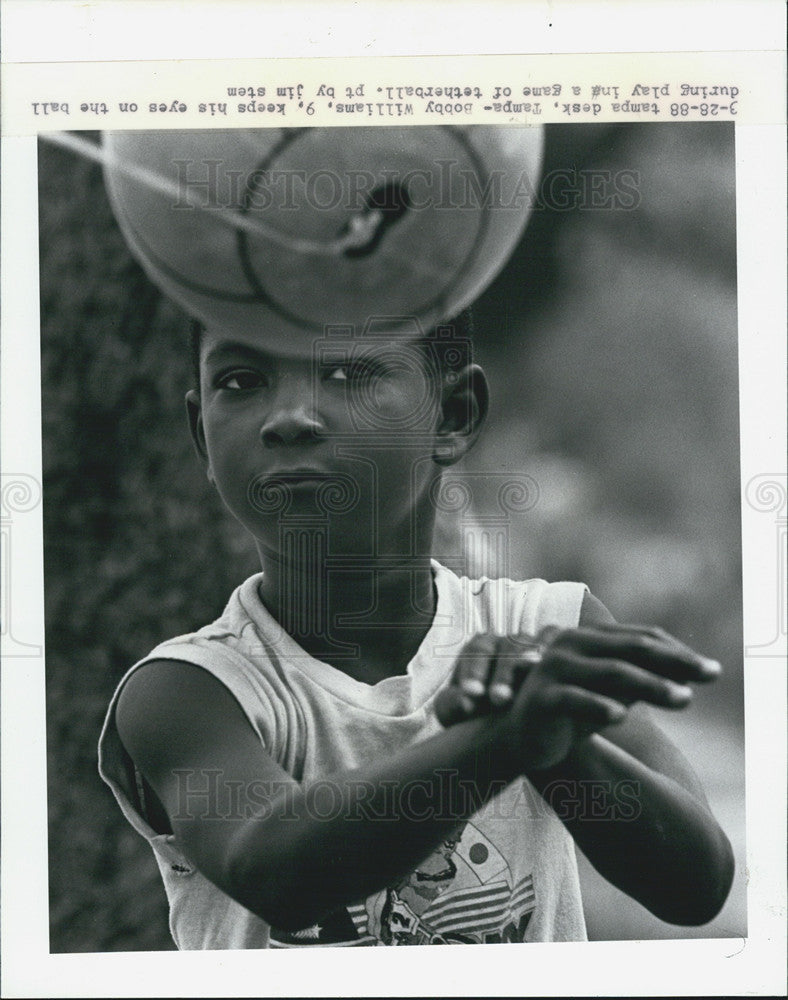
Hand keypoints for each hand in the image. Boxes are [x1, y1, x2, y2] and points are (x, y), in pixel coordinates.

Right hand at [434, 625, 720, 771]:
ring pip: (611, 672)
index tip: (714, 672)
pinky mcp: (542, 698)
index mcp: (589, 638)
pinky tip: (623, 717)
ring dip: (652, 685)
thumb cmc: (570, 710)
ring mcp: (555, 670)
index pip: (642, 638)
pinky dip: (599, 707)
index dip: (679, 652)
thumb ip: (643, 678)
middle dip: (674, 663)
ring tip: (684, 699)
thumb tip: (692, 670)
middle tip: (710, 676)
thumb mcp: (611, 692)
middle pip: (632, 649)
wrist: (518, 736)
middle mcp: (572, 646)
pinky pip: (576, 701)